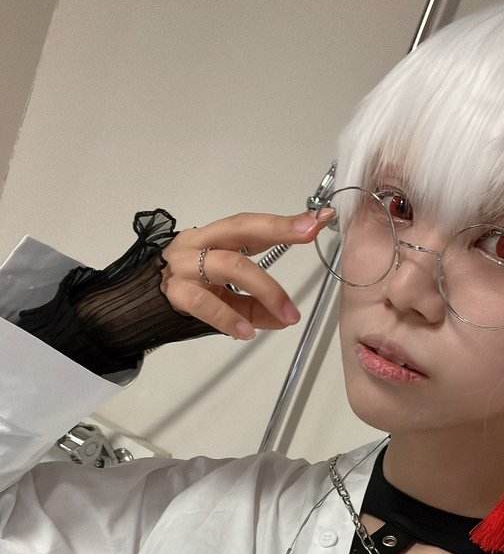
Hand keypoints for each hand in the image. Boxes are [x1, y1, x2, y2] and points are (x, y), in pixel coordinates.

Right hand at [160, 210, 331, 339]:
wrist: (135, 311)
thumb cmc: (187, 297)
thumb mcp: (225, 298)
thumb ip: (255, 306)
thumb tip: (287, 318)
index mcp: (212, 238)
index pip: (250, 225)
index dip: (285, 223)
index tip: (318, 220)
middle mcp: (197, 243)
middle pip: (240, 229)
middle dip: (277, 229)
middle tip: (309, 234)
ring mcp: (184, 267)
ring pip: (231, 265)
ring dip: (266, 289)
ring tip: (289, 315)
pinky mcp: (175, 294)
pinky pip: (207, 303)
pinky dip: (230, 318)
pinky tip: (247, 333)